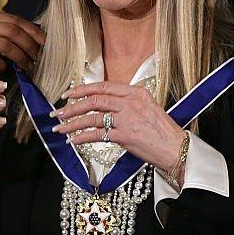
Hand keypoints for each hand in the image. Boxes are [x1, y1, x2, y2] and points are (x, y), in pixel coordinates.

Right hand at [0, 8, 45, 99]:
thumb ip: (7, 32)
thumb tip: (38, 36)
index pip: (16, 20)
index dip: (34, 32)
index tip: (46, 43)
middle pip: (12, 31)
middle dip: (29, 45)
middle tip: (38, 58)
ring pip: (5, 45)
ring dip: (20, 57)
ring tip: (27, 66)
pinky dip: (4, 65)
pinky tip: (7, 70)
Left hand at [51, 81, 185, 173]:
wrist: (175, 148)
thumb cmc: (162, 130)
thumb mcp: (147, 107)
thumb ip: (127, 103)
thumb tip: (104, 105)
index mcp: (136, 93)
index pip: (103, 87)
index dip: (82, 89)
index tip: (68, 94)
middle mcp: (130, 103)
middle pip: (94, 100)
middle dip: (71, 107)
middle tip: (57, 113)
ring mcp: (127, 119)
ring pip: (92, 117)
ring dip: (72, 123)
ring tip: (60, 129)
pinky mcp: (125, 136)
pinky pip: (97, 135)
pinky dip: (82, 137)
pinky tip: (74, 140)